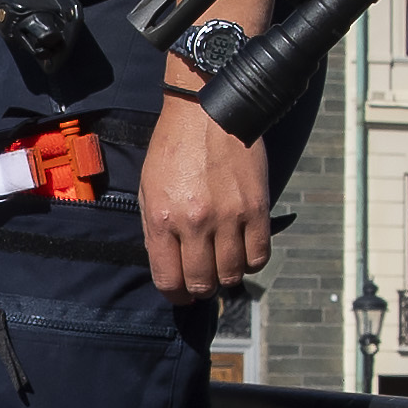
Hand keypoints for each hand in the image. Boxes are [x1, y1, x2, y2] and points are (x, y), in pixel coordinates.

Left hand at [142, 91, 273, 299]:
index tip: (181, 292)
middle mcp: (196, 223)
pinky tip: (243, 252)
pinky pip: (259, 256)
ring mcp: (229, 217)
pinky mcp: (257, 208)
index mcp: (163, 219)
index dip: (175, 294)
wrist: (208, 112)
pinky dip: (251, 262)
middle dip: (200, 288)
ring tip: (223, 264)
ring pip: (232, 275)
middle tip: (203, 279)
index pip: (169, 280)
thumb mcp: (148, 189)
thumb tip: (169, 266)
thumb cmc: (173, 149)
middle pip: (202, 283)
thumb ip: (156, 231)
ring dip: (227, 277)